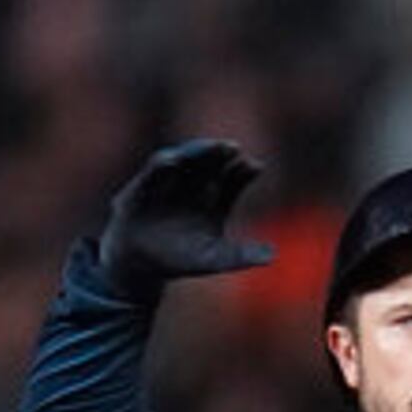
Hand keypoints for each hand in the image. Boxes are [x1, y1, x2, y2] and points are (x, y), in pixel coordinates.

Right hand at [97, 139, 272, 301]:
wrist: (138, 263)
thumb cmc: (180, 258)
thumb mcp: (213, 259)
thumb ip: (240, 256)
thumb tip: (272, 256)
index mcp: (216, 195)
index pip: (235, 176)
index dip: (245, 170)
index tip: (255, 166)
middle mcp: (196, 181)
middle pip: (213, 161)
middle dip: (222, 153)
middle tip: (233, 148)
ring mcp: (170, 179)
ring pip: (187, 158)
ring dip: (197, 151)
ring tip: (210, 147)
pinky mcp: (145, 183)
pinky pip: (154, 170)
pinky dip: (163, 164)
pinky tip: (172, 161)